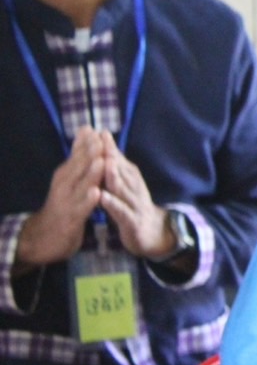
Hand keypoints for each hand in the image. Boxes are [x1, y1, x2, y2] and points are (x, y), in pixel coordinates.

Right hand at [15, 126, 106, 269]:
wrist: (46, 235)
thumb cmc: (63, 202)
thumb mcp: (69, 178)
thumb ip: (78, 156)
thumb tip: (84, 131)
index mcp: (65, 175)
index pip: (76, 156)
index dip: (86, 143)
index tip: (95, 128)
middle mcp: (64, 186)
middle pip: (77, 167)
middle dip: (89, 153)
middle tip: (100, 139)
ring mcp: (66, 202)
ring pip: (80, 186)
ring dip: (91, 174)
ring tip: (101, 162)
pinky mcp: (71, 219)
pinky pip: (81, 209)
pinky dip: (88, 201)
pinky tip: (97, 194)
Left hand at [98, 133, 177, 257]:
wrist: (152, 233)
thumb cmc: (132, 205)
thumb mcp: (125, 184)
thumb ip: (116, 167)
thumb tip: (106, 144)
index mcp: (131, 178)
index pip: (119, 159)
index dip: (109, 146)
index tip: (98, 131)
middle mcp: (135, 187)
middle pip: (122, 170)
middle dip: (111, 155)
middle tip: (101, 141)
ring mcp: (135, 204)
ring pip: (123, 188)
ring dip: (114, 176)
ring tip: (104, 163)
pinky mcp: (132, 221)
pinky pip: (122, 211)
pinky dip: (113, 204)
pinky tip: (103, 198)